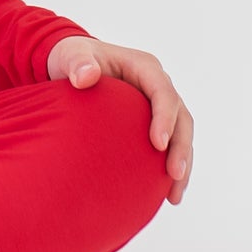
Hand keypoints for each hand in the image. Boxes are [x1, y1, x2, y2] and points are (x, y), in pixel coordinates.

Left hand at [47, 35, 193, 205]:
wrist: (71, 66)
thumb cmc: (71, 59)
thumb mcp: (69, 56)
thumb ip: (76, 62)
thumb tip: (84, 77)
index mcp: (144, 67)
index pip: (163, 92)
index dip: (164, 118)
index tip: (158, 144)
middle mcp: (156, 85)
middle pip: (181, 117)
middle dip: (181, 147)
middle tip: (174, 175)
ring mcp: (157, 105)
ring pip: (181, 135)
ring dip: (182, 164)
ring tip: (174, 196)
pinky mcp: (152, 122)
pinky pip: (169, 145)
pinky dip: (169, 168)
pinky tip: (166, 195)